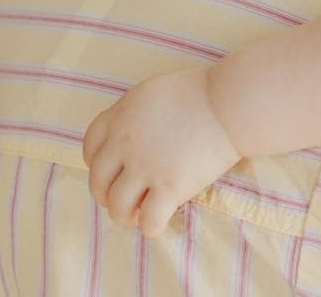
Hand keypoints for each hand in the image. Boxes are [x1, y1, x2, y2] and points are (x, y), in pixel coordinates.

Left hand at [82, 66, 242, 237]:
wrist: (230, 103)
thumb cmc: (203, 92)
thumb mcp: (155, 91)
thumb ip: (136, 113)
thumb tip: (135, 133)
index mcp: (121, 115)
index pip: (90, 146)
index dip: (96, 164)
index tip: (109, 171)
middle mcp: (125, 143)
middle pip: (98, 180)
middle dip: (105, 195)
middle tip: (121, 199)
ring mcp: (145, 167)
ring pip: (117, 206)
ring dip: (124, 216)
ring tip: (136, 216)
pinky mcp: (169, 187)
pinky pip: (148, 220)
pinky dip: (149, 227)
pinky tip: (157, 223)